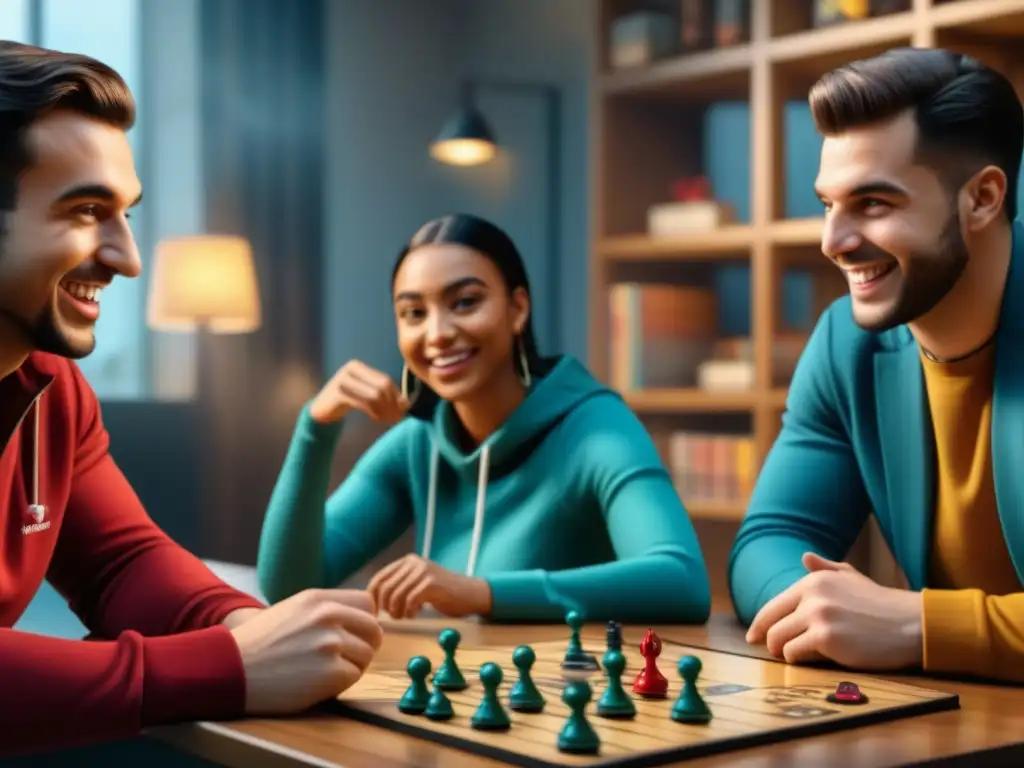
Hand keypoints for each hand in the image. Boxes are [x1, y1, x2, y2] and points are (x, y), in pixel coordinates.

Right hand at [229, 588, 383, 714]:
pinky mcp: (331, 672)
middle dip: (363, 646)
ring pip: (366, 656)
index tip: (354, 634)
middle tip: (342, 659)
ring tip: (321, 671)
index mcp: (319, 599)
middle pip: (374, 631)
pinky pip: (353, 678)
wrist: (229, 668)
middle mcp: (328, 616)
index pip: (367, 604)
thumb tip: (361, 618)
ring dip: (350, 667)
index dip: (364, 622)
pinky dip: (339, 684)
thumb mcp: (293, 610)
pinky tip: (314, 683)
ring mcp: (331, 643)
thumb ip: (326, 610)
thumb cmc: (259, 643)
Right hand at [309, 359, 407, 423]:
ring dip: (385, 410)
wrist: (321, 410)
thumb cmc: (346, 401)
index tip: (403, 409)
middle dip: (392, 403)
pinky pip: (364, 403)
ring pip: (374, 395)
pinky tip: (377, 419)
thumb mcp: (364, 394)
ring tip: (389, 420)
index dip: (396, 395)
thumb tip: (405, 403)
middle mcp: (350, 369)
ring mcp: (343, 380)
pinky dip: (374, 412)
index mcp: (358, 366)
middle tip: (397, 417)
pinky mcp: (339, 394)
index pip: (384, 379)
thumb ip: (381, 394)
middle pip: (381, 386)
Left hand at [367, 554, 491, 618]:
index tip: (376, 613)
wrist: (471, 593)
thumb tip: (374, 601)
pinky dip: (409, 612)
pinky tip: (415, 614)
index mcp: (407, 561)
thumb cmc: (442, 593)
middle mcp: (413, 562)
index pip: (379, 578)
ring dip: (397, 612)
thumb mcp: (417, 584)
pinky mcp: (432, 583)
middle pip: (385, 588)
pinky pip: (410, 600)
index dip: (373, 598)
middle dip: (385, 607)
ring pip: (396, 595)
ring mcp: (423, 571)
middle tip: (394, 616)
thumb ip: (399, 586)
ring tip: (405, 616)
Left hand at [744, 552, 922, 669]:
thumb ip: (825, 568)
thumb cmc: (881, 604)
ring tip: (801, 654)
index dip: (760, 623)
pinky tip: (815, 658)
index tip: (753, 637)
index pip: (774, 604)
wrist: (911, 623)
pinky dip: (799, 659)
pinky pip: (794, 653)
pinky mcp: (826, 638)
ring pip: (779, 640)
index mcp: (814, 580)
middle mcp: (812, 594)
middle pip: (772, 624)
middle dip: (771, 641)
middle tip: (776, 651)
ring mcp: (818, 615)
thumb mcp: (852, 577)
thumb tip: (805, 556)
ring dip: (786, 651)